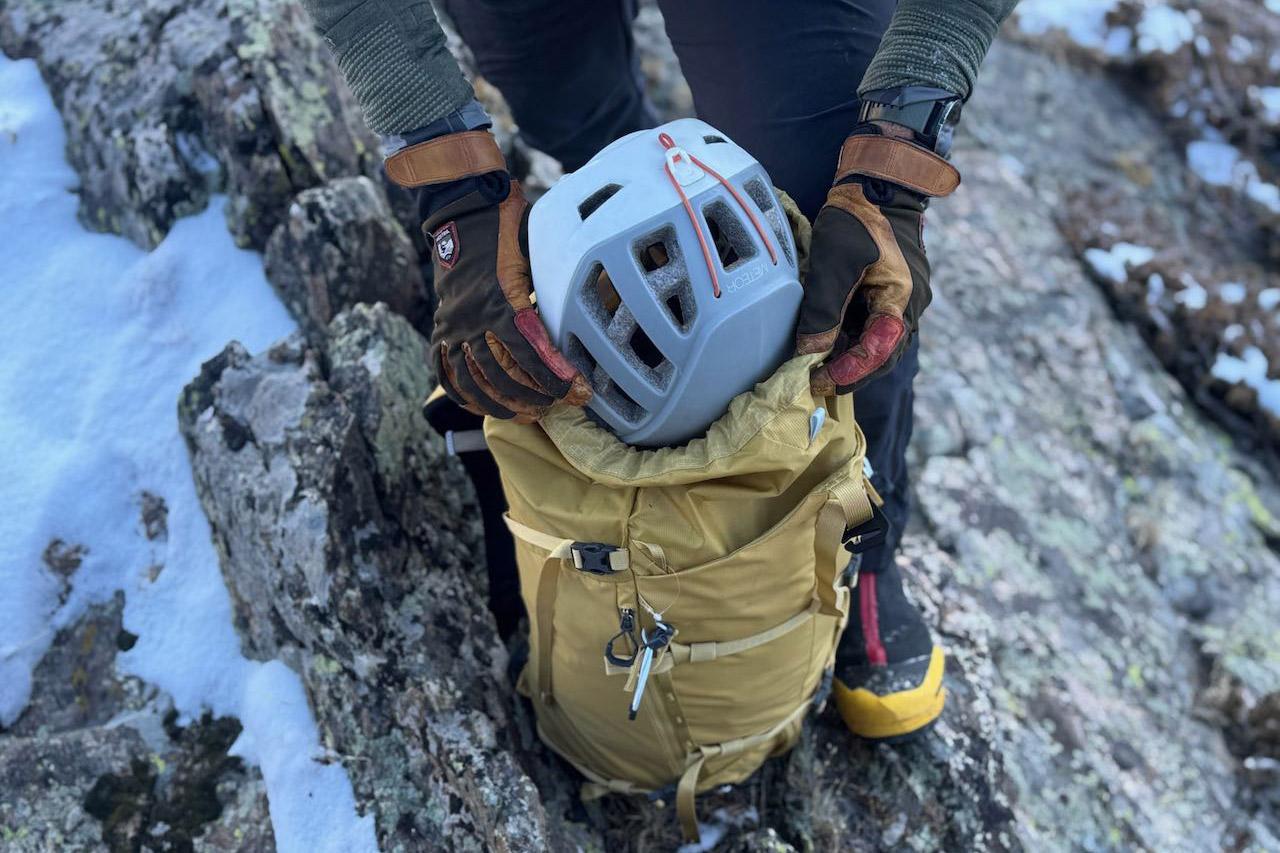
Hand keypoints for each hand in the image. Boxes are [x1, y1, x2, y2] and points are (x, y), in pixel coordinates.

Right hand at [424, 181, 591, 420]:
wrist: (461, 211)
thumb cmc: (507, 228)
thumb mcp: (536, 249)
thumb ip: (557, 280)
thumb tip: (604, 289)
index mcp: (500, 300)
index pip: (532, 352)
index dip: (557, 377)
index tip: (580, 392)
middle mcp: (472, 319)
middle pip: (505, 375)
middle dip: (536, 395)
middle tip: (560, 403)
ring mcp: (452, 327)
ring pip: (476, 381)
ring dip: (505, 403)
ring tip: (531, 412)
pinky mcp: (440, 329)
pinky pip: (447, 373)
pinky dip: (466, 395)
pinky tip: (486, 407)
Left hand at [796, 126, 958, 394]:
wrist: (876, 183)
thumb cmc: (856, 218)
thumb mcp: (834, 262)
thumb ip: (823, 309)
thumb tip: (810, 353)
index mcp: (900, 298)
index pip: (878, 351)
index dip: (848, 371)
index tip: (817, 380)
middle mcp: (906, 306)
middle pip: (880, 356)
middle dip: (848, 373)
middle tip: (813, 383)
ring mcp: (897, 301)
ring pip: (874, 344)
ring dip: (846, 359)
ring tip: (813, 367)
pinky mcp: (883, 295)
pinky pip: (868, 327)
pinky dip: (847, 341)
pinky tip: (823, 345)